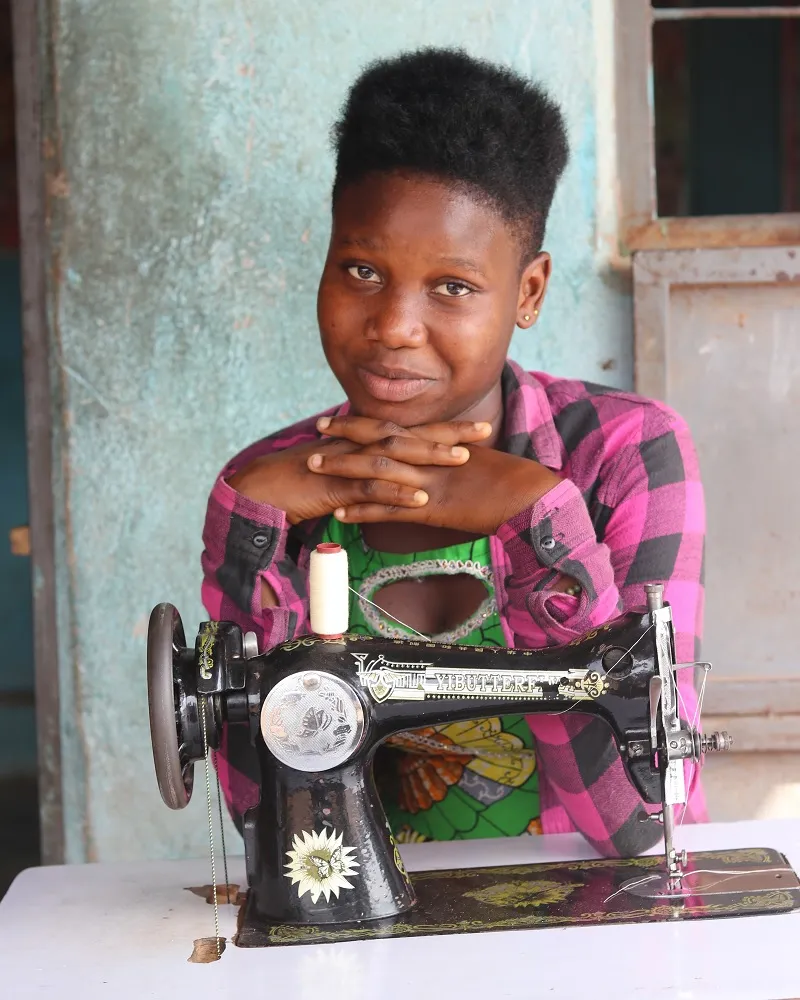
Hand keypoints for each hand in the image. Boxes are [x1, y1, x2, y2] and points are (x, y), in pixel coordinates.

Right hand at [226, 418, 489, 524]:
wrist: (259, 489)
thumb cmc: (298, 484)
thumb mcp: (340, 475)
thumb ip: (367, 475)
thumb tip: (393, 481)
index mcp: (361, 443)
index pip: (408, 431)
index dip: (442, 429)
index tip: (474, 428)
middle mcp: (357, 446)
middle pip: (409, 435)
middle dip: (448, 433)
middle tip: (484, 431)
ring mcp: (346, 464)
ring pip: (394, 456)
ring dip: (429, 458)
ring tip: (461, 460)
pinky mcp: (334, 486)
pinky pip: (368, 489)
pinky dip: (395, 494)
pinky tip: (419, 499)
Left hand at [312, 417, 560, 533]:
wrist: (531, 498)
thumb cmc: (513, 484)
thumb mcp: (479, 464)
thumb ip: (454, 460)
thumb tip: (439, 461)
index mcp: (440, 444)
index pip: (395, 427)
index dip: (364, 422)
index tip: (338, 418)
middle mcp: (429, 457)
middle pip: (379, 440)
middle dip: (345, 434)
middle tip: (317, 428)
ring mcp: (428, 481)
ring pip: (376, 471)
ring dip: (343, 470)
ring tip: (313, 468)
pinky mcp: (432, 508)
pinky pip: (391, 510)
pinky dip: (364, 511)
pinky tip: (340, 514)